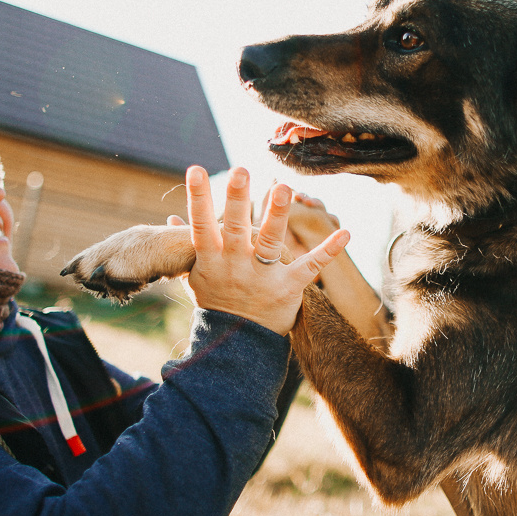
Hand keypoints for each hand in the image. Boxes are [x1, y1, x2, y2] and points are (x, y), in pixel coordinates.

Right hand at [181, 166, 349, 334]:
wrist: (236, 345)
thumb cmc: (217, 302)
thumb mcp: (195, 276)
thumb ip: (187, 246)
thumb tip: (171, 216)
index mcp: (211, 261)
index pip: (201, 225)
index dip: (197, 198)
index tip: (195, 170)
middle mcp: (235, 265)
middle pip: (235, 228)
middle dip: (237, 199)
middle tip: (240, 170)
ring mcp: (262, 277)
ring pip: (269, 241)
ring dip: (276, 214)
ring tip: (283, 188)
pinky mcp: (288, 288)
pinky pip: (310, 266)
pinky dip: (329, 250)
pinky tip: (346, 233)